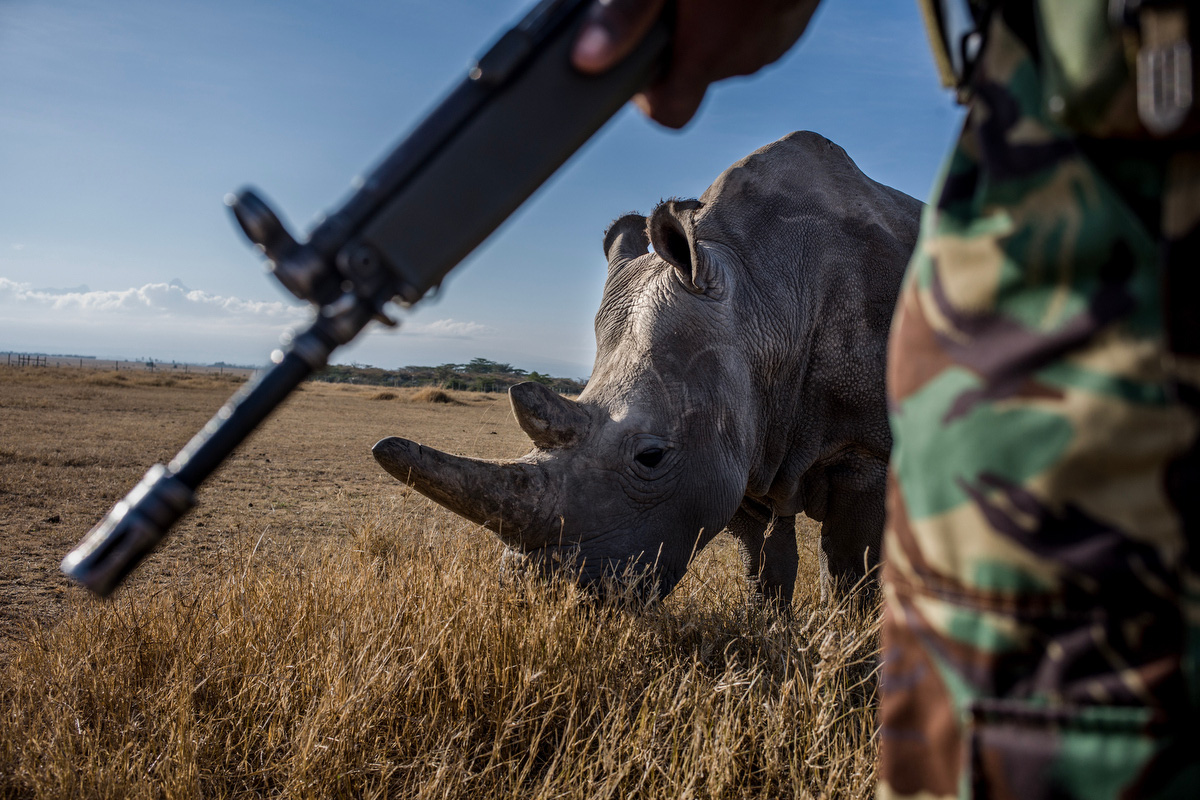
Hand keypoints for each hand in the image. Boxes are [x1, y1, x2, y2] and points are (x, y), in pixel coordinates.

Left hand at [572, 0, 821, 127]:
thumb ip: (625, 16)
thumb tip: (587, 62)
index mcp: (709, 53)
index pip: (670, 113)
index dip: (648, 95)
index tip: (638, 63)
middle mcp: (745, 58)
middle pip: (697, 74)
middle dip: (678, 44)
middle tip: (668, 2)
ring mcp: (777, 40)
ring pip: (730, 49)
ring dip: (711, 26)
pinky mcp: (797, 18)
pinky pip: (759, 27)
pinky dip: (742, 10)